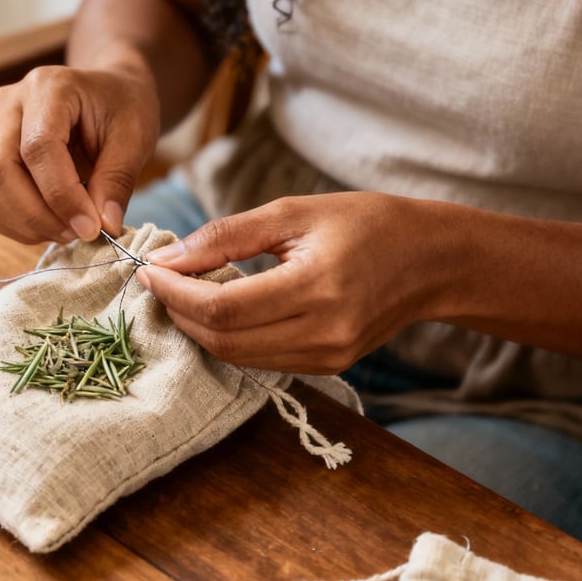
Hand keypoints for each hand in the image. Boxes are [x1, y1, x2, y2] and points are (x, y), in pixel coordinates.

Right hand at [0, 64, 159, 243]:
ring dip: (25, 224)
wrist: (106, 94)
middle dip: (36, 215)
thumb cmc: (122, 109)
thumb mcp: (135, 139)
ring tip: (68, 229)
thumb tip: (104, 227)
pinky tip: (52, 222)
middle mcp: (8, 104)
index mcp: (48, 87)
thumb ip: (118, 181)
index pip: (38, 147)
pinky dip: (18, 224)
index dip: (61, 195)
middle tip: (77, 233)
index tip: (90, 227)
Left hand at [134, 192, 443, 373]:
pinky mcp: (327, 368)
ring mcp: (326, 357)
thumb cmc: (366, 224)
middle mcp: (323, 332)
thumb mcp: (294, 212)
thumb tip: (166, 258)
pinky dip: (229, 337)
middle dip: (180, 312)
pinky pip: (260, 361)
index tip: (149, 269)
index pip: (222, 307)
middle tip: (160, 280)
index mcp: (317, 287)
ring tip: (185, 293)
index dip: (175, 293)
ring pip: (236, 356)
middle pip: (223, 339)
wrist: (432, 261)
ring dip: (200, 328)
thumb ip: (225, 236)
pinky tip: (221, 310)